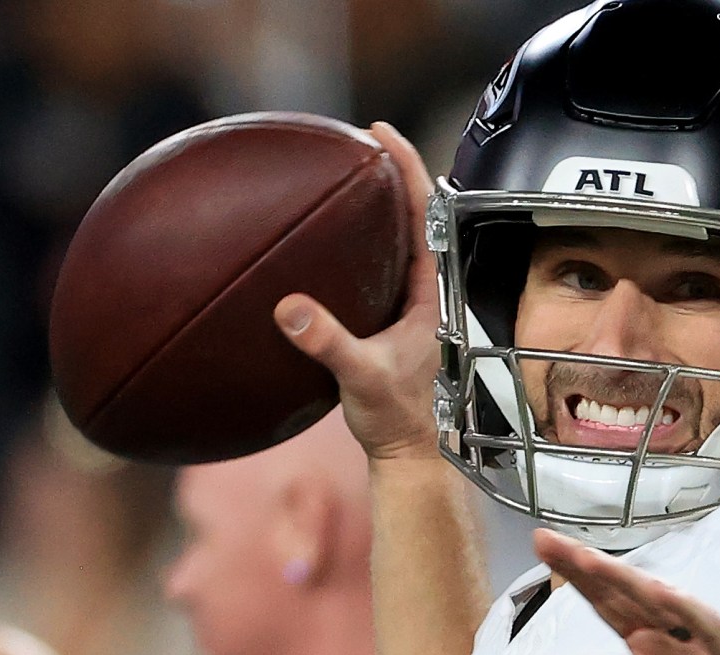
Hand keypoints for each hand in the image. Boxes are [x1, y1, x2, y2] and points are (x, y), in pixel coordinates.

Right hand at [275, 121, 445, 462]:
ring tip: (339, 180)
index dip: (404, 166)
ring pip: (393, 242)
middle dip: (387, 174)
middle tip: (356, 142)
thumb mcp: (362, 379)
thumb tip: (289, 309)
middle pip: (411, 216)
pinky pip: (371, 271)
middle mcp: (423, 293)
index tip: (379, 133)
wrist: (409, 456)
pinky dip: (352, 248)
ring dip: (372, 210)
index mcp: (430, 293)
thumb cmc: (398, 421)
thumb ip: (328, 344)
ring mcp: (407, 308)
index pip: (423, 213)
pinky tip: (320, 249)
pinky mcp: (388, 324)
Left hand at [531, 530, 719, 654]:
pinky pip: (710, 631)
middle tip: (551, 541)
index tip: (544, 551)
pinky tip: (660, 592)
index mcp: (650, 653)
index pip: (609, 607)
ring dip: (629, 582)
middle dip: (590, 569)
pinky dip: (688, 610)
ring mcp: (705, 649)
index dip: (579, 581)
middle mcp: (675, 642)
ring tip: (590, 561)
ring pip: (664, 604)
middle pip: (628, 596)